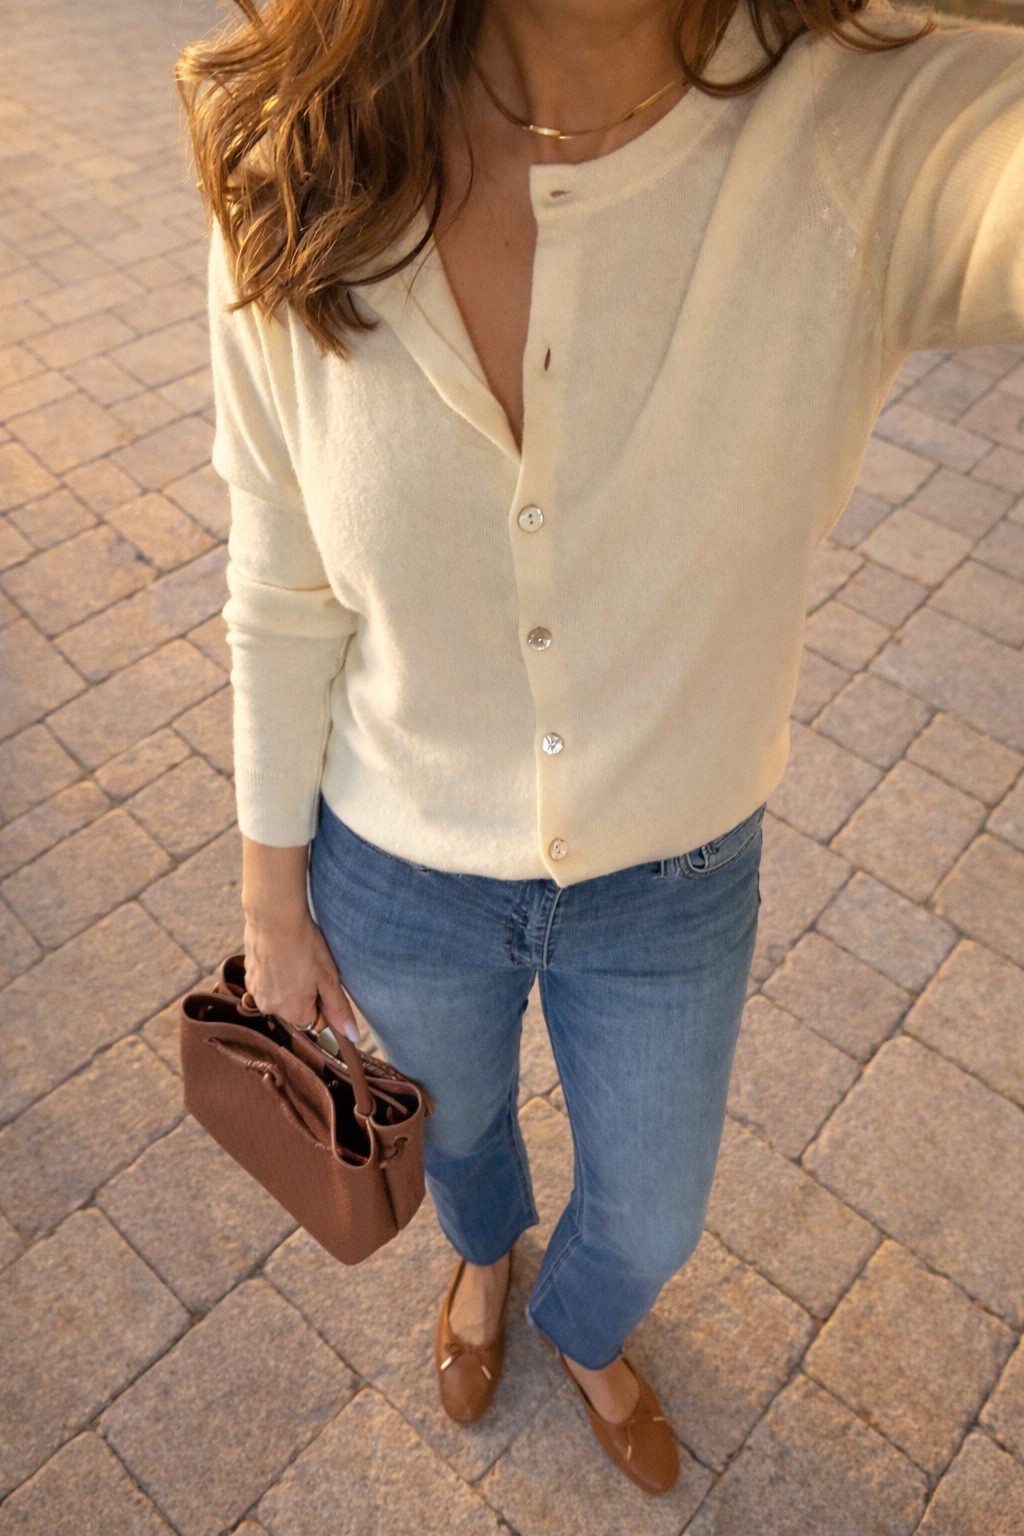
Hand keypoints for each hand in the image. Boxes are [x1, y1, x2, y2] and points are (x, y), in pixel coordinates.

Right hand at [242, 909, 359, 1041]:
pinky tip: (281, 953)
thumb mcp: (330, 979)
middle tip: (309, 966)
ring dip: (288, 982)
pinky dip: (274, 972)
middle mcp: (270, 1008)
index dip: (323, 1000)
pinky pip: (267, 981)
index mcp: (293, 1013)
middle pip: (296, 1008)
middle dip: (305, 992)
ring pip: (281, 994)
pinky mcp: (248, 975)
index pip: (316, 1020)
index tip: (322, 978)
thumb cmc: (305, 946)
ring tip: (294, 957)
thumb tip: (353, 1037)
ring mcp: (255, 992)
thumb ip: (340, 1010)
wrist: (274, 917)